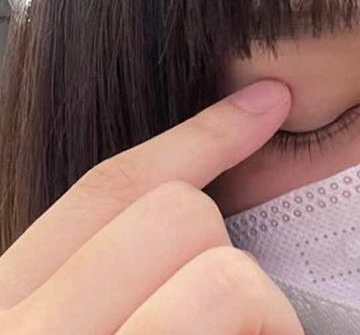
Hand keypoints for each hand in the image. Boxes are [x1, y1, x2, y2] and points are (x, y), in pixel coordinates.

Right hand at [0, 80, 303, 333]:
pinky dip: (275, 329)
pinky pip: (239, 306)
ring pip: (223, 271)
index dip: (198, 136)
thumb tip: (198, 202)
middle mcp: (29, 330)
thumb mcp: (76, 324)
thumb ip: (105, 279)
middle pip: (176, 214)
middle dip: (228, 256)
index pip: (107, 188)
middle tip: (232, 320)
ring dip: (260, 309)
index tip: (266, 104)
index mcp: (11, 304)